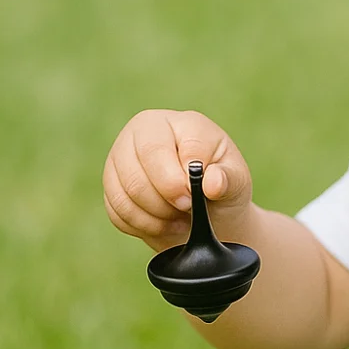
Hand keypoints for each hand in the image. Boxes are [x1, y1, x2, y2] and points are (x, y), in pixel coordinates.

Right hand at [103, 109, 253, 252]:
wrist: (210, 211)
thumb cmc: (224, 187)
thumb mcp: (237, 181)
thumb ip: (228, 179)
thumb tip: (212, 183)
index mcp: (176, 123)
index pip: (158, 149)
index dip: (175, 182)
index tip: (194, 200)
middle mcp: (142, 133)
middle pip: (135, 173)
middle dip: (162, 202)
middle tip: (186, 211)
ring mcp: (121, 157)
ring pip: (124, 194)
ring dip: (154, 217)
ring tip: (178, 218)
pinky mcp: (112, 184)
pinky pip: (117, 211)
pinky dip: (143, 226)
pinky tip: (163, 223)